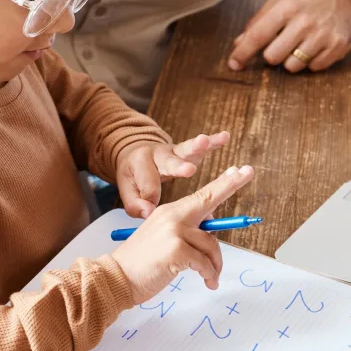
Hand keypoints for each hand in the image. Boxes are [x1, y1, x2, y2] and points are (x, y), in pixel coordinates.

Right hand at [112, 165, 254, 303]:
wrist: (115, 278)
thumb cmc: (141, 263)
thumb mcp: (164, 240)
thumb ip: (186, 232)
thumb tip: (212, 234)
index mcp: (169, 212)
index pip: (202, 195)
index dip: (223, 183)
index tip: (238, 171)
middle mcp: (172, 216)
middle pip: (209, 198)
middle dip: (231, 184)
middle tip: (248, 171)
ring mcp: (174, 231)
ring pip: (211, 244)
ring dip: (215, 265)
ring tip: (211, 277)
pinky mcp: (176, 250)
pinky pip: (204, 262)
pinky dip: (208, 274)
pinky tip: (206, 282)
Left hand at [115, 131, 230, 218]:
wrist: (136, 153)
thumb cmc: (134, 176)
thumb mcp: (127, 190)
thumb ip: (135, 205)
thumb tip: (149, 213)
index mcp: (141, 165)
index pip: (149, 186)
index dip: (152, 199)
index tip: (152, 211)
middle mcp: (158, 155)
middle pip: (169, 162)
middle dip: (179, 167)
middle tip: (189, 170)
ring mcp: (174, 151)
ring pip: (186, 149)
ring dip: (197, 146)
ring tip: (205, 141)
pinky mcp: (187, 150)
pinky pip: (200, 147)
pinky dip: (213, 141)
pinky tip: (224, 137)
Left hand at [228, 0, 350, 72]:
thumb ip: (260, 21)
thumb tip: (239, 44)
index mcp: (286, 7)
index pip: (257, 36)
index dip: (242, 53)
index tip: (234, 64)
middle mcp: (304, 21)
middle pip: (273, 57)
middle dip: (272, 54)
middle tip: (282, 43)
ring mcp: (322, 35)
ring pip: (292, 66)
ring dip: (292, 59)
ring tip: (301, 43)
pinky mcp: (337, 47)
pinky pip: (314, 68)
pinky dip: (312, 61)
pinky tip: (317, 45)